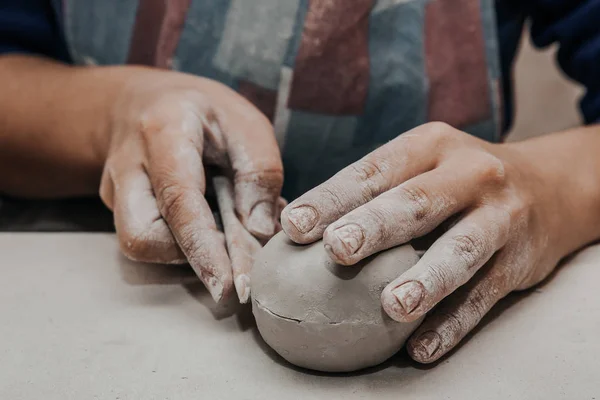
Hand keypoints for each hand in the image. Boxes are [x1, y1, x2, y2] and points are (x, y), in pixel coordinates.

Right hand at [98, 68, 282, 302]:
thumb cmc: (204, 111)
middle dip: (189, 257)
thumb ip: (259, 173)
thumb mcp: (245, 124)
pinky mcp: (117, 208)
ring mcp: (114, 190)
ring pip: (143, 245)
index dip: (203, 248)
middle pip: (141, 236)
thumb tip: (260, 233)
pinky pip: (150, 239)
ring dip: (190, 250)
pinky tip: (210, 223)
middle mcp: (127, 166)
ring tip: (226, 226)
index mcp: (163, 132)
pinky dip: (185, 243)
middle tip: (234, 252)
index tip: (226, 286)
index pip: (178, 200)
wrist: (147, 101)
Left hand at [281, 122, 598, 362]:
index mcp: (430, 145)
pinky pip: (483, 295)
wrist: (549, 187)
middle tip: (337, 250)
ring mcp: (500, 216)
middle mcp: (469, 173)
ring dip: (425, 279)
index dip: (333, 198)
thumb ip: (374, 190)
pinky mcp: (519, 260)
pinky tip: (422, 347)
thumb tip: (299, 228)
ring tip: (391, 306)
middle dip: (375, 226)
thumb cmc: (457, 180)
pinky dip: (452, 323)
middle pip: (417, 202)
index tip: (293, 226)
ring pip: (461, 249)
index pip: (374, 171)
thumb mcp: (423, 164)